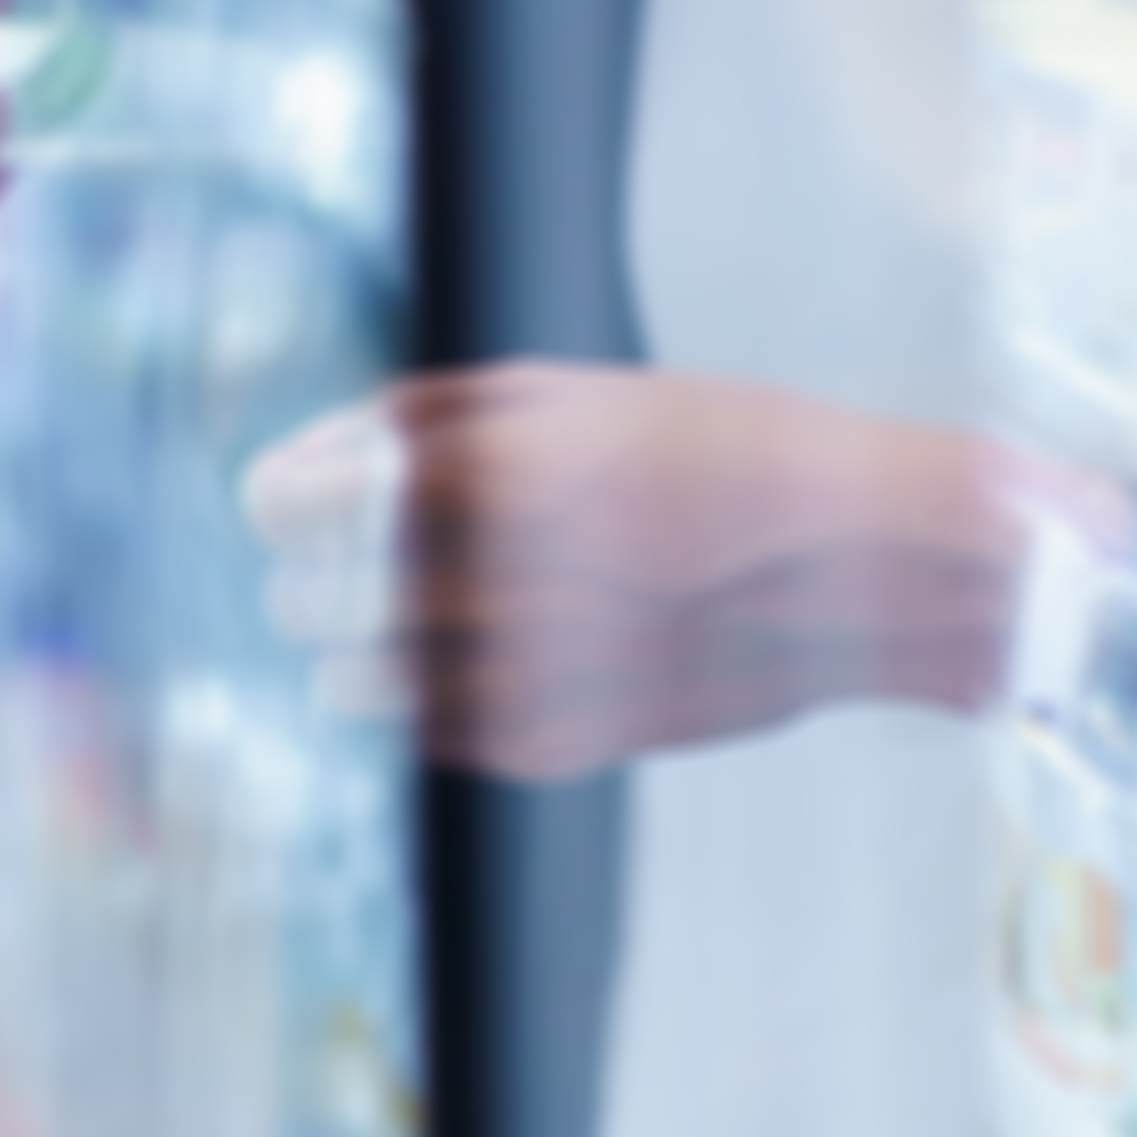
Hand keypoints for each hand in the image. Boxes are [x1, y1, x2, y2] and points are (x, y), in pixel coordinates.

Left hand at [243, 364, 1084, 787]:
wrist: (859, 567)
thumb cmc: (710, 447)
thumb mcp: (561, 390)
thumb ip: (418, 419)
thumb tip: (311, 455)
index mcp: (475, 475)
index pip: (285, 506)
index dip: (278, 498)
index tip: (290, 498)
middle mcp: (485, 583)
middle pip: (305, 599)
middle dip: (317, 570)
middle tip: (363, 550)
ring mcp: (519, 674)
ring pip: (346, 682)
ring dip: (357, 643)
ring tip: (428, 603)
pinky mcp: (552, 746)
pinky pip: (427, 729)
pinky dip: (427, 693)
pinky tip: (488, 648)